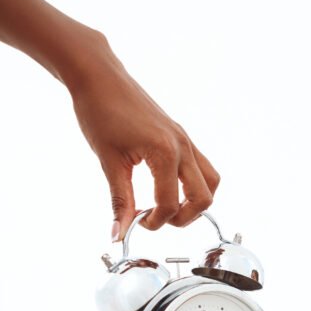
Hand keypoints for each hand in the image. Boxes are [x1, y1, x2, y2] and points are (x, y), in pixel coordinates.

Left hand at [67, 37, 219, 241]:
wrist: (100, 77)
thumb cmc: (100, 111)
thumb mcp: (108, 161)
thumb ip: (119, 200)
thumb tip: (118, 233)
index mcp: (165, 152)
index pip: (169, 202)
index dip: (154, 221)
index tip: (136, 223)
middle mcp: (182, 146)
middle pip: (203, 198)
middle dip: (182, 217)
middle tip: (156, 219)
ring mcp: (186, 141)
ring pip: (210, 182)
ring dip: (195, 202)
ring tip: (168, 206)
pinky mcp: (181, 137)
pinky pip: (202, 167)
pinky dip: (192, 185)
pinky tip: (168, 187)